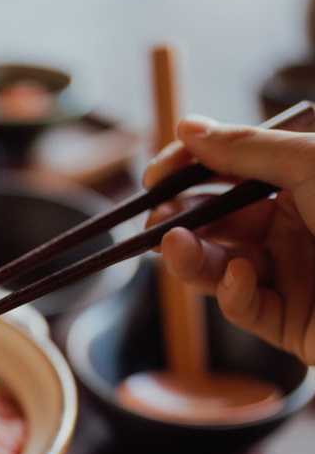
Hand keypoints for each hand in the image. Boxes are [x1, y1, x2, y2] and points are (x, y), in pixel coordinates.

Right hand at [144, 114, 314, 362]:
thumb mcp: (312, 164)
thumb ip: (246, 148)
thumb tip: (187, 128)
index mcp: (304, 185)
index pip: (232, 173)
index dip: (192, 171)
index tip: (156, 172)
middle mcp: (296, 229)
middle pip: (219, 222)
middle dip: (181, 219)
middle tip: (155, 219)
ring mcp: (292, 277)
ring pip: (220, 267)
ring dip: (191, 257)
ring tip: (172, 247)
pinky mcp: (291, 324)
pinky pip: (245, 307)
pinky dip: (232, 293)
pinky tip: (238, 277)